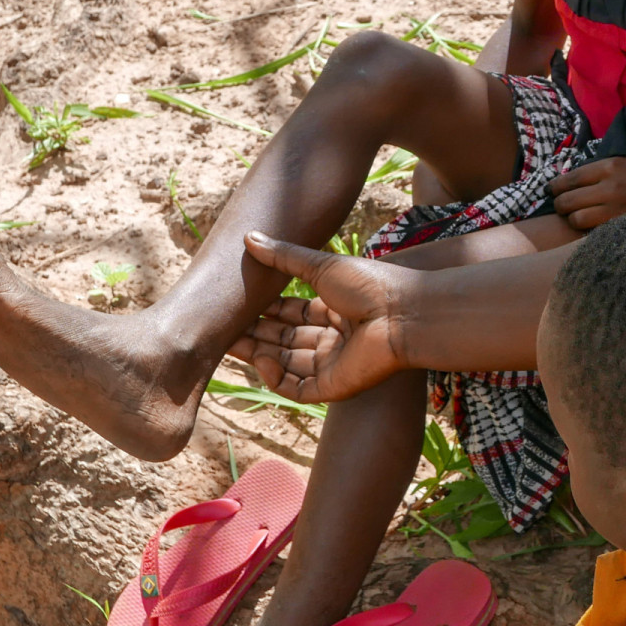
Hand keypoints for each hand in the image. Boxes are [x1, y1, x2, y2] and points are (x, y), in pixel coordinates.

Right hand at [226, 231, 415, 401]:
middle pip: (284, 340)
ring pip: (286, 364)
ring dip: (258, 355)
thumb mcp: (322, 266)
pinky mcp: (335, 387)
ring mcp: (334, 364)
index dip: (265, 311)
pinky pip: (298, 388)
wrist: (403, 313)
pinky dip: (277, 378)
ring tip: (230, 343)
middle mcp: (333, 339)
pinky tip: (262, 361)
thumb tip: (248, 237)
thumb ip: (284, 257)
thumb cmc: (371, 284)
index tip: (237, 306)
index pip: (291, 314)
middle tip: (222, 329)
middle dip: (254, 335)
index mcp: (334, 310)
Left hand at [547, 155, 625, 229]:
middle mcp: (610, 187)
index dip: (555, 187)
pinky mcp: (625, 226)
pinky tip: (592, 230)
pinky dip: (589, 232)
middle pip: (567, 201)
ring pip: (577, 220)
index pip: (569, 178)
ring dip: (574, 220)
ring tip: (577, 219)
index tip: (550, 192)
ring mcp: (617, 209)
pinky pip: (594, 233)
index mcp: (610, 166)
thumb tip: (574, 181)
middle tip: (561, 207)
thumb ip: (602, 171)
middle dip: (560, 206)